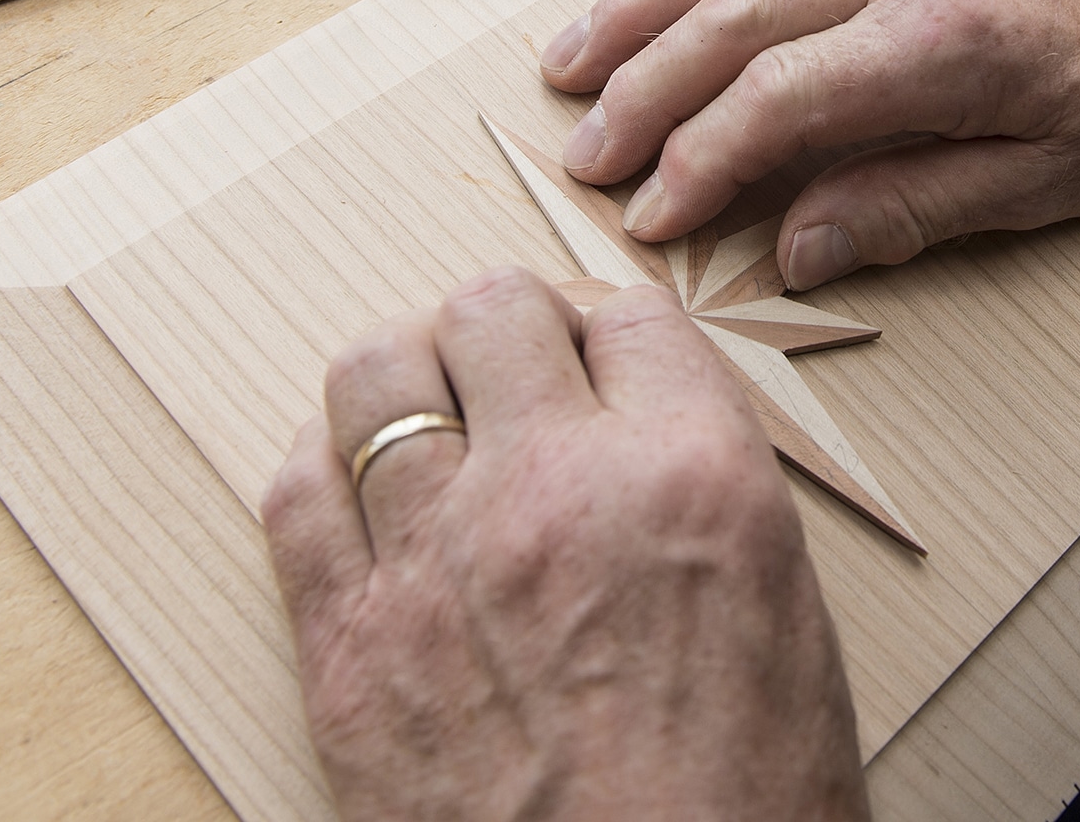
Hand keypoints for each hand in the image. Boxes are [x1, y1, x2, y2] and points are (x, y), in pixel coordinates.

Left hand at [262, 268, 868, 821]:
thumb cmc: (744, 812)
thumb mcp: (785, 615)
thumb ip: (707, 491)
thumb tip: (645, 431)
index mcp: (693, 477)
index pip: (631, 317)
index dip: (617, 341)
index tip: (607, 369)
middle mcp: (558, 491)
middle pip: (491, 308)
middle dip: (507, 333)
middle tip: (517, 379)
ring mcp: (437, 563)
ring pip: (372, 372)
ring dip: (407, 379)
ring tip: (431, 418)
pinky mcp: (346, 649)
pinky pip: (294, 492)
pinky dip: (323, 468)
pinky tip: (362, 491)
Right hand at [539, 0, 1079, 288]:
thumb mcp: (1044, 186)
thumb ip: (911, 208)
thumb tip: (791, 251)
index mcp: (946, 39)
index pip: (781, 99)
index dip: (699, 160)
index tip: (648, 215)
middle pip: (735, 17)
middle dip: (645, 91)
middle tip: (583, 154)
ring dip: (642, 3)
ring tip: (569, 61)